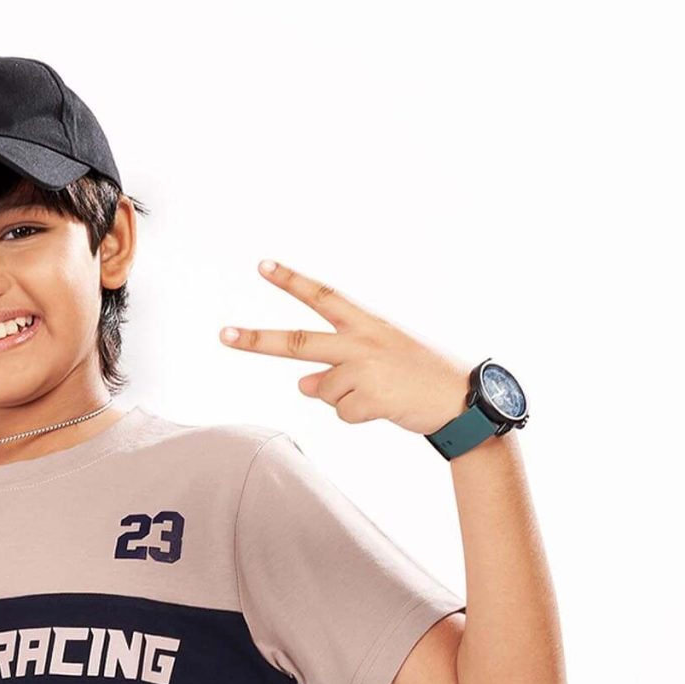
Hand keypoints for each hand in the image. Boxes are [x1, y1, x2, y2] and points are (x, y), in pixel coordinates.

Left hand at [220, 261, 471, 436]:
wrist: (460, 399)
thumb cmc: (418, 376)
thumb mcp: (378, 361)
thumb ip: (337, 367)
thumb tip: (302, 385)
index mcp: (366, 323)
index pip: (322, 295)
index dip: (291, 281)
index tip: (263, 267)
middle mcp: (361, 341)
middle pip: (297, 341)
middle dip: (257, 339)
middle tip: (223, 334)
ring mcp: (364, 370)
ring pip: (322, 390)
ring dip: (344, 399)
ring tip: (381, 392)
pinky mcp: (371, 399)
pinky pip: (343, 414)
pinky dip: (360, 416)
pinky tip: (386, 407)